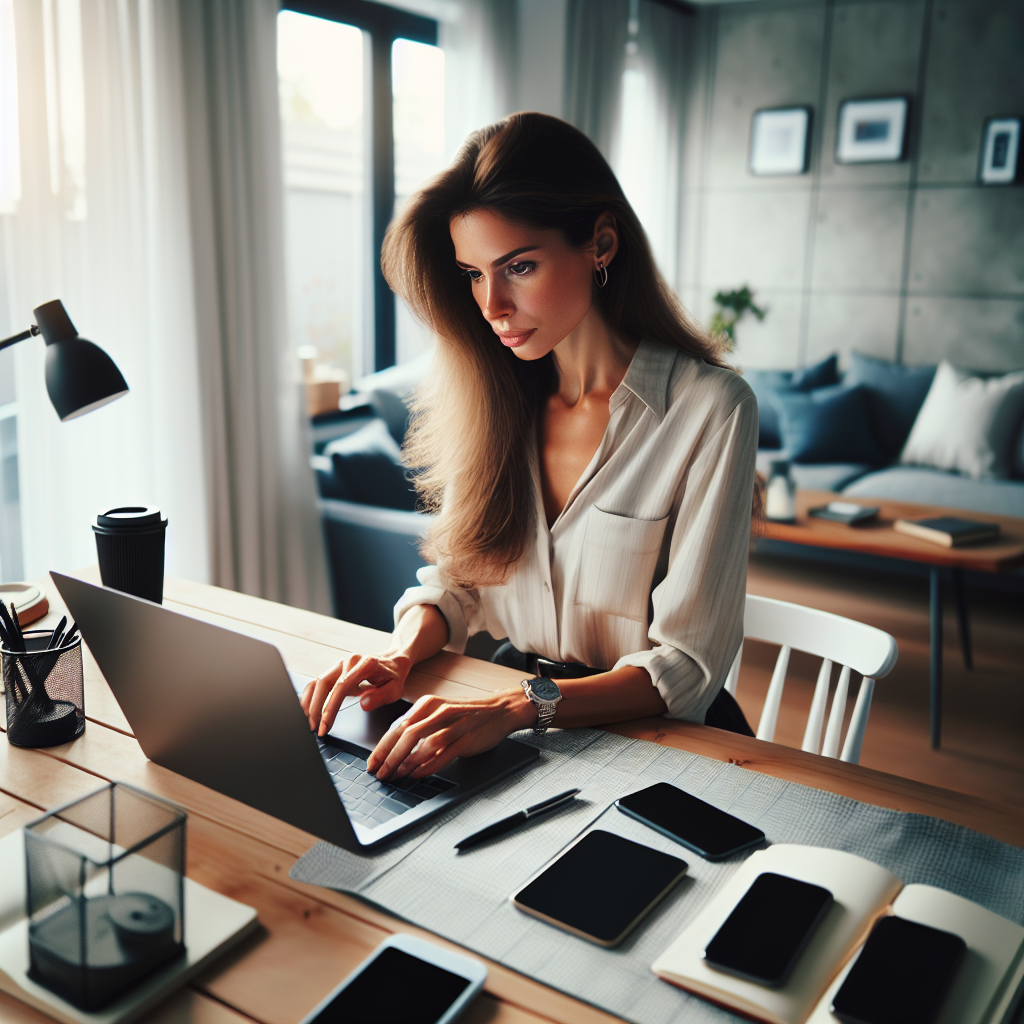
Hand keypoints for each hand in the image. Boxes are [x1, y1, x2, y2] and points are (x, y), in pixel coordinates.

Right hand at [300, 651, 411, 735]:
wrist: (393, 661)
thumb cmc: (394, 676)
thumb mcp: (395, 689)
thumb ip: (380, 696)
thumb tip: (363, 704)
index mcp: (365, 664)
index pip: (341, 686)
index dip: (330, 707)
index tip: (325, 725)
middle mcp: (349, 661)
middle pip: (324, 683)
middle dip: (316, 709)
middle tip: (315, 729)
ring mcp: (340, 664)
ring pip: (317, 682)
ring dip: (310, 703)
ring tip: (310, 723)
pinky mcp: (335, 670)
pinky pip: (318, 682)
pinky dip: (310, 697)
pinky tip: (307, 711)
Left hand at [368, 688, 535, 780]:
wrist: (500, 710)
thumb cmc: (467, 713)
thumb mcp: (439, 713)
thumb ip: (420, 727)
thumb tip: (394, 749)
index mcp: (428, 704)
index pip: (398, 726)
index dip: (382, 746)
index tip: (373, 762)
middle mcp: (439, 712)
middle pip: (407, 734)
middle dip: (390, 756)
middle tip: (380, 772)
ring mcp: (454, 724)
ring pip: (424, 743)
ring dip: (407, 762)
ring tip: (397, 775)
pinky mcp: (467, 737)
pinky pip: (444, 753)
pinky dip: (428, 766)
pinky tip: (418, 774)